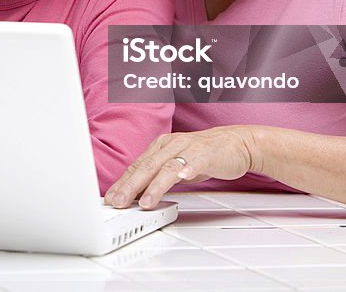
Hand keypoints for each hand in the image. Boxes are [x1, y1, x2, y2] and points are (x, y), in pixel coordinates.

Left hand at [104, 126, 259, 208]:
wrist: (235, 142)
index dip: (122, 183)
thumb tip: (137, 194)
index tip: (110, 198)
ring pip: (166, 167)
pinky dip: (186, 171)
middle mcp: (170, 145)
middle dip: (129, 186)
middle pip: (146, 167)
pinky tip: (181, 179)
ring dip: (154, 186)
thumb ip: (157, 177)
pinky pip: (194, 163)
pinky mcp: (206, 155)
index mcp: (160, 147)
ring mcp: (187, 149)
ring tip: (145, 202)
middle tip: (118, 202)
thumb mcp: (175, 165)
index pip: (136, 166)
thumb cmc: (203, 154)